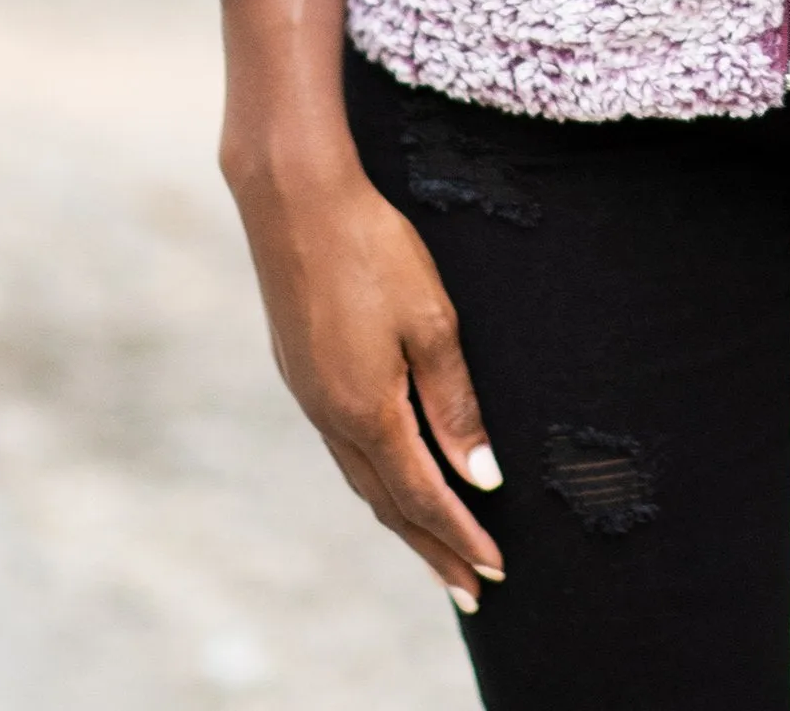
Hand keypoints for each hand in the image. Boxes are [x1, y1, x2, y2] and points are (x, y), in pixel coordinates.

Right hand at [219, 0, 504, 609]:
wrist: (294, 199)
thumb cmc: (373, 249)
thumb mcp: (432, 322)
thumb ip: (454, 403)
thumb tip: (481, 476)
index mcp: (366, 411)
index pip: (423, 495)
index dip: (459, 535)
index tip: (495, 572)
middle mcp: (331, 416)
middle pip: (388, 502)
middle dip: (431, 548)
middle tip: (470, 589)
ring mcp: (310, 395)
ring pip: (362, 477)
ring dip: (401, 518)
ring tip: (434, 547)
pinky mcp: (301, 370)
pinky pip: (344, 447)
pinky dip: (375, 477)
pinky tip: (388, 473)